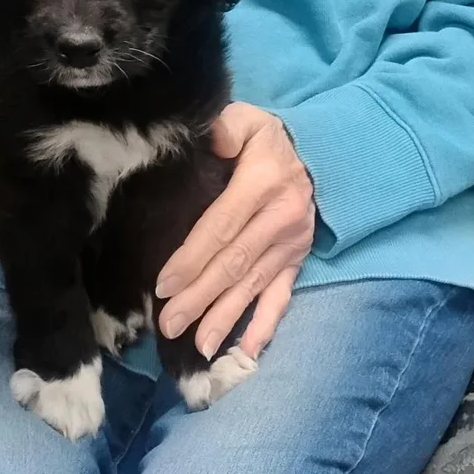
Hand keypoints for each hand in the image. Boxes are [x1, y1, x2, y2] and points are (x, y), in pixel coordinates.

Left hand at [156, 103, 313, 359]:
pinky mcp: (296, 261)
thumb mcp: (245, 120)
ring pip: (253, 285)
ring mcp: (291, 244)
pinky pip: (281, 297)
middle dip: (200, 296)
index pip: (222, 225)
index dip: (193, 257)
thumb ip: (226, 126)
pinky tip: (247, 352)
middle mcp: (280, 218)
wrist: (310, 155)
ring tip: (199, 346)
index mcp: (263, 182)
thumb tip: (212, 138)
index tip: (164, 285)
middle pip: (234, 263)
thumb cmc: (261, 140)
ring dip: (226, 318)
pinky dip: (265, 326)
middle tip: (168, 323)